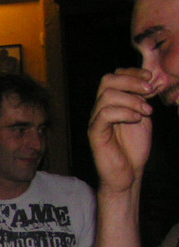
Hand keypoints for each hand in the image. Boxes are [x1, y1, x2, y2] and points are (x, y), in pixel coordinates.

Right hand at [88, 67, 154, 193]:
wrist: (128, 174)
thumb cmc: (134, 148)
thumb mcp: (143, 116)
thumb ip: (143, 99)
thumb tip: (150, 81)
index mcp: (110, 103)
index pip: (114, 76)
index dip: (132, 73)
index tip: (151, 79)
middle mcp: (100, 109)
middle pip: (107, 80)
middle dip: (132, 81)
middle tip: (149, 91)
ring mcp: (96, 121)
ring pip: (107, 96)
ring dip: (132, 100)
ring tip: (146, 111)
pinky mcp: (95, 134)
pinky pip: (105, 114)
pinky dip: (125, 112)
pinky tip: (137, 119)